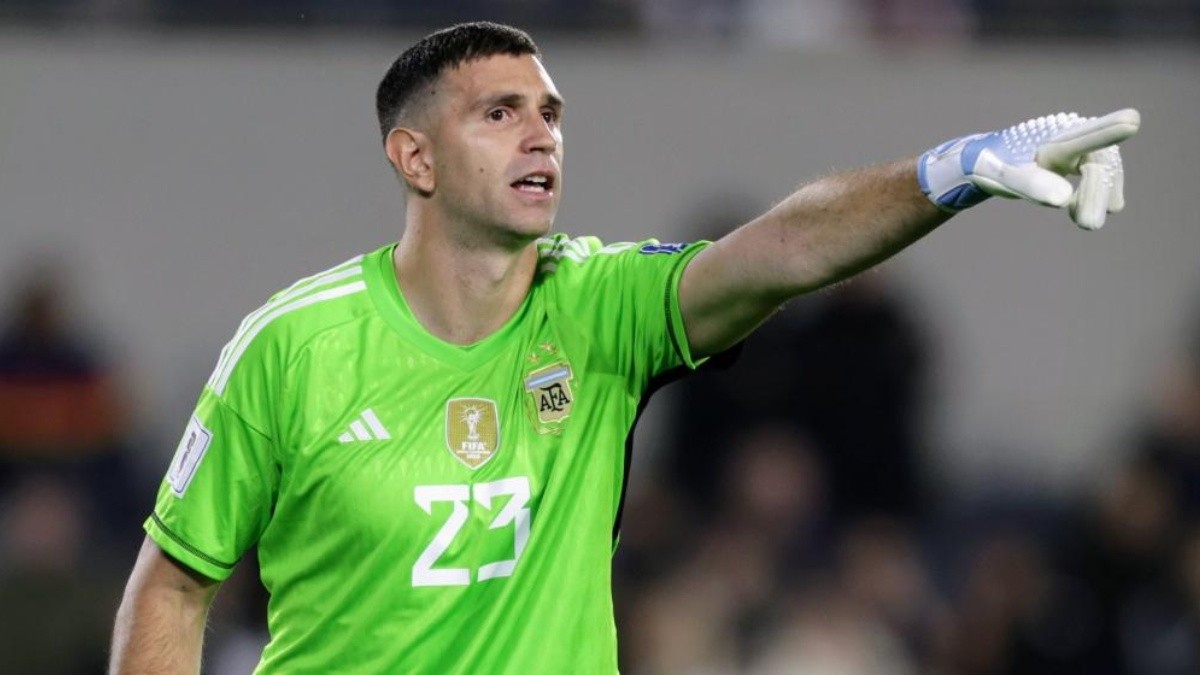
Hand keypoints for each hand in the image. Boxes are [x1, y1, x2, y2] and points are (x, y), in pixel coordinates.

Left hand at [918, 109, 1140, 229]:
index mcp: (1054, 137)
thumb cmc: (994, 164)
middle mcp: (1073, 136)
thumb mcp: (1007, 177)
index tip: (1131, 121)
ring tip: (1084, 222)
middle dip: (1098, 194)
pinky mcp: (1083, 160)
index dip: (1108, 130)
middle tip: (1089, 225)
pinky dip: (1097, 197)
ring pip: (1105, 172)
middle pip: (1100, 163)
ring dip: (1100, 198)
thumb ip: (1033, 186)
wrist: (988, 160)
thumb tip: (1063, 199)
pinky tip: (1079, 211)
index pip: (1084, 135)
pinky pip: (1102, 178)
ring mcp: (1080, 147)